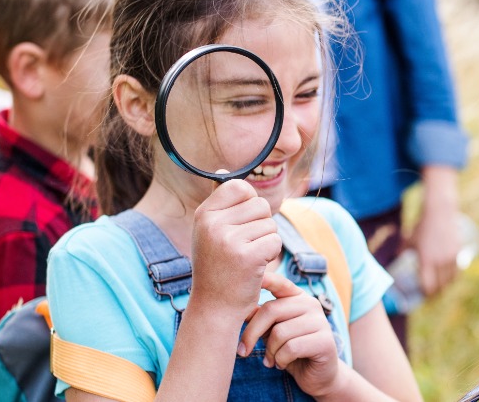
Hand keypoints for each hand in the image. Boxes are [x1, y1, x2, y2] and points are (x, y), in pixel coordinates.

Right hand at [190, 179, 280, 318]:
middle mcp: (213, 224)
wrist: (214, 307)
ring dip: (266, 242)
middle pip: (260, 205)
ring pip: (270, 224)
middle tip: (245, 247)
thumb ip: (219, 203)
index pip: (239, 186)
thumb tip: (224, 170)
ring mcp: (229, 240)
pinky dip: (271, 255)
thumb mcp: (210, 232)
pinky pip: (275, 241)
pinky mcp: (247, 256)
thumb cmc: (216, 267)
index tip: (242, 224)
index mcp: (204, 214)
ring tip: (248, 258)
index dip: (249, 204)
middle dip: (261, 226)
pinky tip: (255, 267)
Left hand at [241, 273, 342, 396]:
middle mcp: (311, 304)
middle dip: (251, 333)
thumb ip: (261, 318)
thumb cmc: (291, 351)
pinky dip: (281, 360)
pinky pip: (291, 348)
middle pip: (271, 310)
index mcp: (297, 298)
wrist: (318, 376)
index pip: (279, 283)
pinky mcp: (325, 341)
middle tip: (243, 351)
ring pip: (280, 332)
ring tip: (271, 360)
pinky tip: (282, 364)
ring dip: (270, 352)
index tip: (249, 275)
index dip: (265, 278)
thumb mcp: (272, 331)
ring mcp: (320, 321)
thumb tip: (239, 308)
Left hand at [409, 209, 460, 297]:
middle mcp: (440, 261)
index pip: (428, 285)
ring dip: (445, 287)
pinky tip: (448, 280)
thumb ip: (402, 251)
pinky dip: (453, 278)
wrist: (440, 212)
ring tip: (440, 290)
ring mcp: (451, 257)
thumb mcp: (409, 239)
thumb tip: (396, 258)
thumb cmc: (422, 226)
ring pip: (450, 280)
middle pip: (440, 286)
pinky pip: (457, 271)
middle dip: (435, 293)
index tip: (423, 295)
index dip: (426, 294)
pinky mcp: (459, 252)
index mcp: (426, 260)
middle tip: (431, 296)